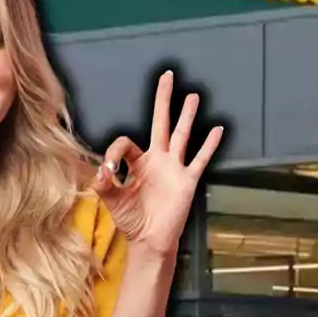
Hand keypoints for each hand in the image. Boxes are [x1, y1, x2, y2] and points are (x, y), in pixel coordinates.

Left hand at [91, 70, 223, 256]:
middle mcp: (157, 160)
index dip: (114, 152)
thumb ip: (105, 184)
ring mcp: (173, 168)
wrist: (150, 240)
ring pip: (182, 135)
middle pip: (160, 123)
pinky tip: (217, 130)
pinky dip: (208, 145)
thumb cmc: (131, 219)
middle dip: (162, 100)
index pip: (126, 142)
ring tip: (192, 96)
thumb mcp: (112, 200)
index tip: (108, 170)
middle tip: (166, 76)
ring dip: (187, 116)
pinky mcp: (187, 180)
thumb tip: (101, 171)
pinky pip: (199, 159)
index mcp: (137, 162)